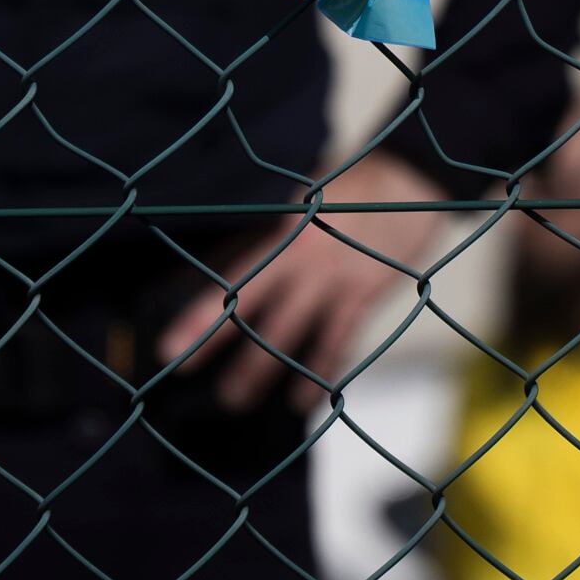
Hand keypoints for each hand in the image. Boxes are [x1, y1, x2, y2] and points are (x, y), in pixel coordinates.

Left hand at [159, 151, 449, 408]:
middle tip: (181, 366)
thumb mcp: (306, 198)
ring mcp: (332, 276)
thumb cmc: (352, 186)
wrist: (412, 179)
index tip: (168, 336)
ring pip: (286, 331)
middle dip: (211, 335)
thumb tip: (230, 261)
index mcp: (281, 226)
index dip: (199, 303)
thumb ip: (275, 232)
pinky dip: (318, 374)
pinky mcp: (363, 294)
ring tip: (233, 398)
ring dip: (258, 368)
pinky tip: (302, 400)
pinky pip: (335, 343)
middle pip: (247, 300)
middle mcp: (300, 253)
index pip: (231, 268)